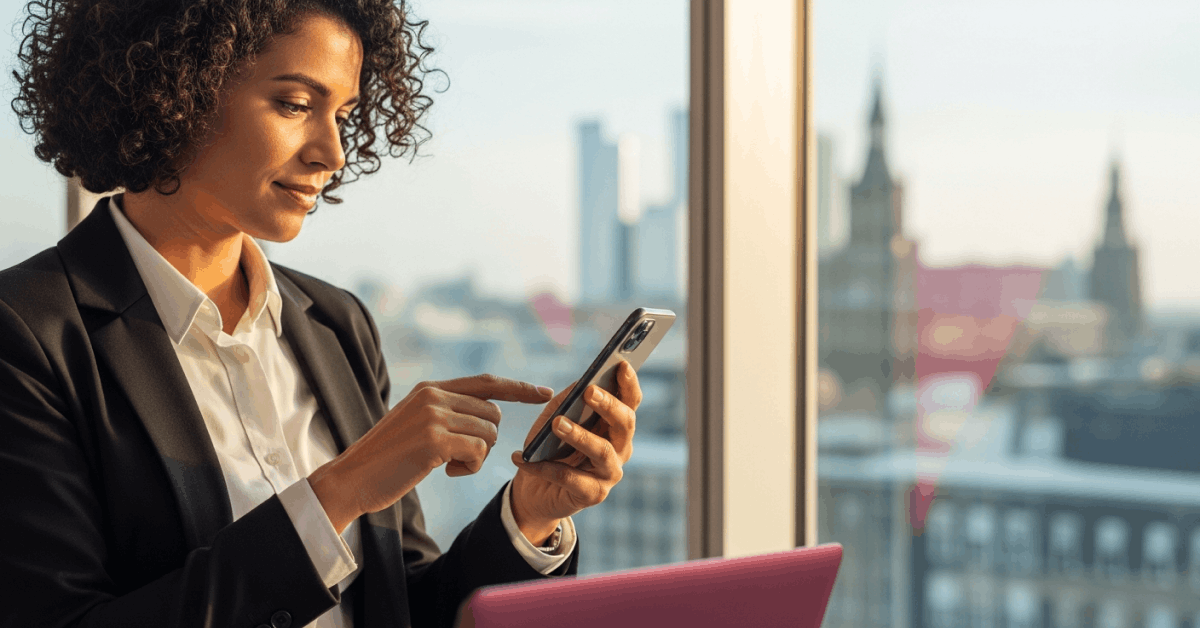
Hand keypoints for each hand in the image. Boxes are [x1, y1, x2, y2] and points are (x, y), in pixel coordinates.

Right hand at [309, 374, 552, 532]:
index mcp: (431, 389)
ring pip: (488, 434)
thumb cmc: (387, 459)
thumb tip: (487, 416)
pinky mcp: (434, 439)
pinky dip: (470, 467)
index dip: (518, 388)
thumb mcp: (416, 424)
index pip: (487, 382)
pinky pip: (478, 450)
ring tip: (447, 465)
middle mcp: (434, 396)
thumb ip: (447, 412)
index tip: (543, 392)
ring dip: (476, 457)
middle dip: (485, 440)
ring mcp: (433, 416)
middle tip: (458, 458)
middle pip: (493, 414)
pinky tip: (447, 472)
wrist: (352, 479)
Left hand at [508, 360, 641, 544]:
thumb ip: (569, 401)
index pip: (631, 402)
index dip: (629, 384)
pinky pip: (571, 478)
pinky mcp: (593, 495)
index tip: (621, 365)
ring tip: (557, 423)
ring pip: (603, 451)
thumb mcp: (555, 417)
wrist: (535, 489)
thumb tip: (582, 382)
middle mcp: (621, 449)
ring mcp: (609, 474)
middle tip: (589, 391)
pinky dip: (547, 468)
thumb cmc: (550, 446)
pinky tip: (525, 459)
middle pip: (625, 424)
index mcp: (616, 426)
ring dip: (580, 435)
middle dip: (608, 405)